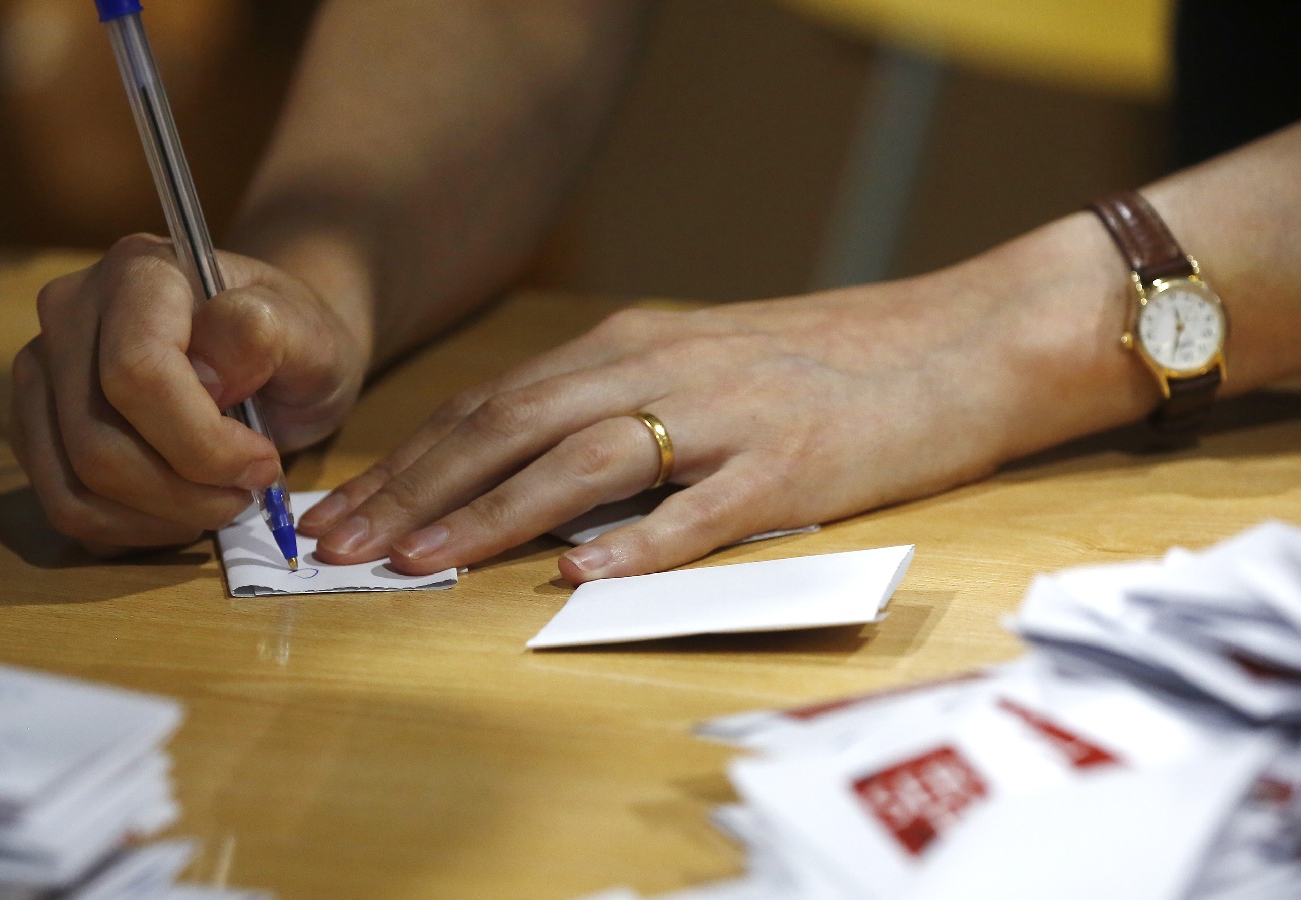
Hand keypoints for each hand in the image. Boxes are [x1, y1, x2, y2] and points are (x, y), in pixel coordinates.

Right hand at [10, 235, 370, 551]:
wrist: (273, 350)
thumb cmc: (293, 341)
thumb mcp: (312, 333)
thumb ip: (264, 337)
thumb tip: (206, 375)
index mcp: (140, 272)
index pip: (137, 374)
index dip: (201, 443)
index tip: (262, 464)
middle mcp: (70, 312)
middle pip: (97, 442)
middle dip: (185, 493)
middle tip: (247, 491)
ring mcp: (43, 371)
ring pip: (74, 485)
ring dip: (160, 519)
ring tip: (218, 501)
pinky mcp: (36, 426)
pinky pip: (64, 506)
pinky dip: (130, 529)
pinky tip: (180, 509)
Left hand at [298, 216, 1137, 582]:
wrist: (957, 340)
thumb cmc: (826, 361)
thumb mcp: (704, 362)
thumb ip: (620, 404)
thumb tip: (526, 472)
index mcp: (636, 344)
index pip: (495, 402)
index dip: (411, 459)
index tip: (346, 509)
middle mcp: (666, 367)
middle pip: (512, 426)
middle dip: (417, 489)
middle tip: (344, 546)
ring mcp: (729, 416)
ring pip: (585, 460)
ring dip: (494, 514)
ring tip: (423, 564)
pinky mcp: (792, 467)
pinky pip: (703, 510)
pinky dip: (638, 543)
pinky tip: (583, 577)